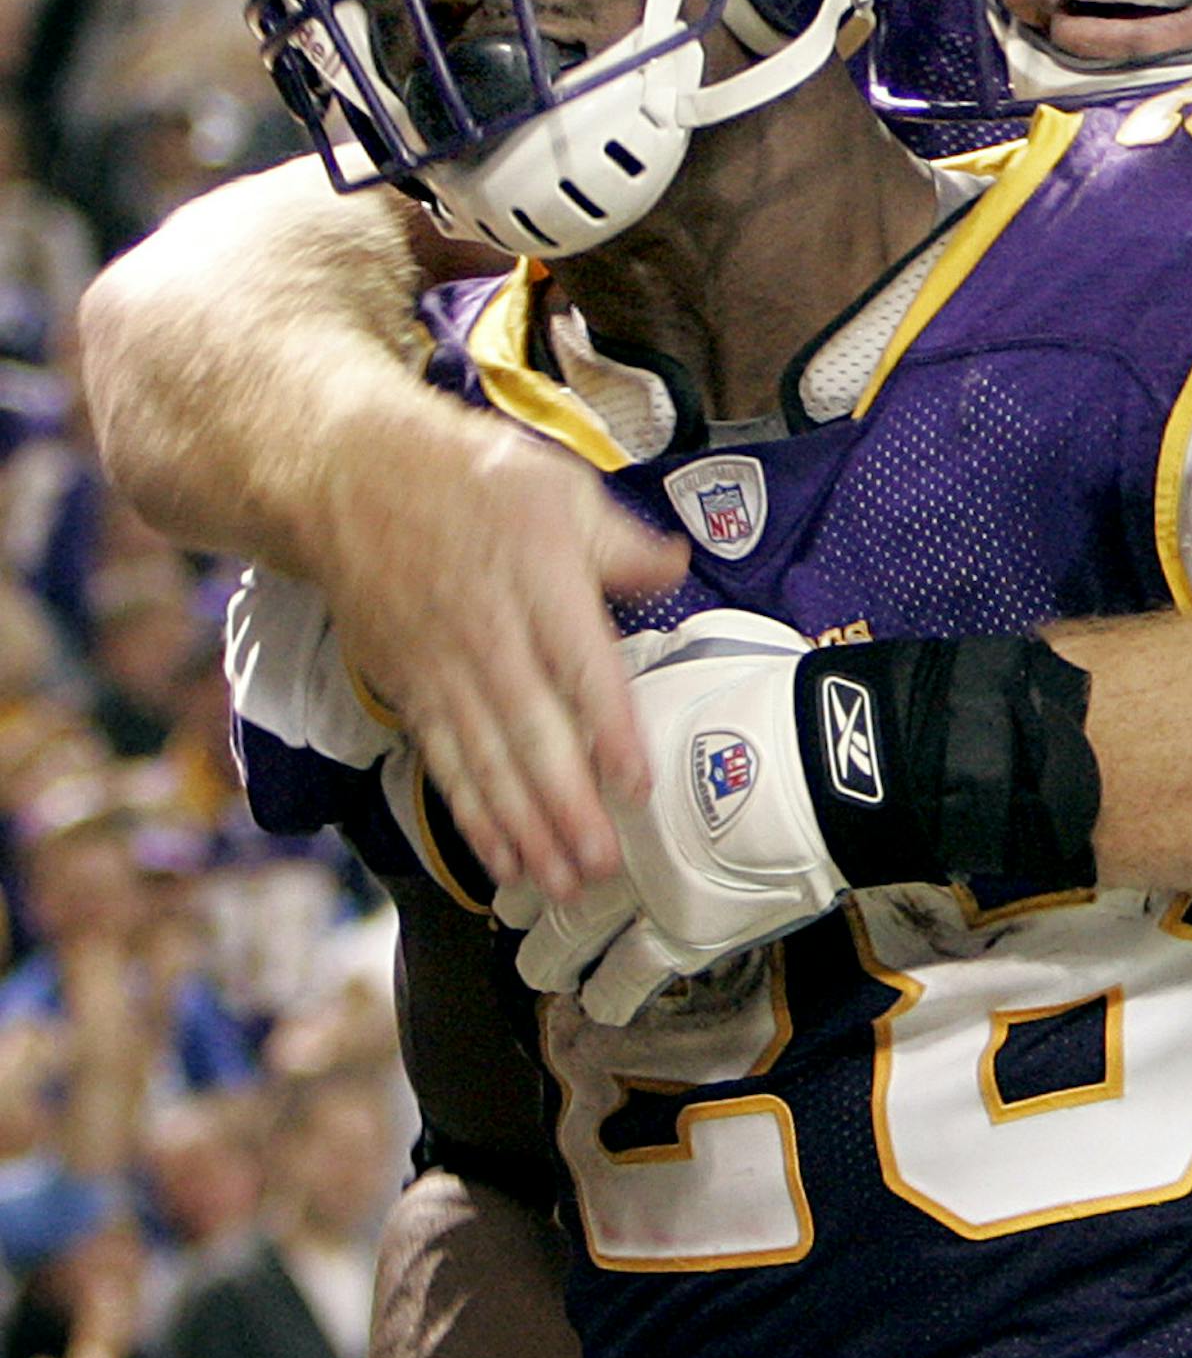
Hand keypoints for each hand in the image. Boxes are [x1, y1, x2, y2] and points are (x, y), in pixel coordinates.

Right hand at [310, 402, 685, 900]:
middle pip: (529, 732)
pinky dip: (473, 816)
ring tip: (561, 882)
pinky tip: (502, 859)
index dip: (606, 729)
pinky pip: (445, 763)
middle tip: (601, 865)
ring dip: (524, 830)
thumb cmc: (467, 479)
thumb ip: (622, 542)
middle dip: (565, 807)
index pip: (578, 666)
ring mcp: (443, 669)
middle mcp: (488, 634)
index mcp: (538, 579)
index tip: (634, 783)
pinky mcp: (411, 690)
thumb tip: (677, 569)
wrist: (348, 475)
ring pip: (487, 762)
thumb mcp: (558, 486)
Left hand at [497, 610, 842, 1023]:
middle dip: (522, 897)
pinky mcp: (680, 933)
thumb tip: (624, 662)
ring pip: (566, 938)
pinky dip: (611, 993)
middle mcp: (598, 833)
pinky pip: (629, 976)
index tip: (512, 834)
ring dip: (549, 956)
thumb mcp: (682, 659)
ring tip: (542, 968)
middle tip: (513, 909)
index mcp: (593, 767)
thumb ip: (637, 672)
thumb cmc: (760, 705)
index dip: (518, 824)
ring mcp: (634, 889)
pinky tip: (601, 1003)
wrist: (815, 765)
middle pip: (537, 876)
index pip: (532, 804)